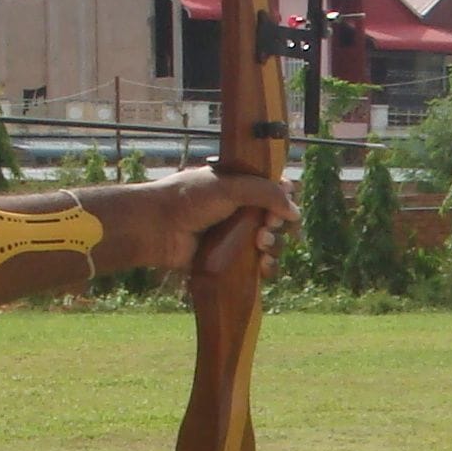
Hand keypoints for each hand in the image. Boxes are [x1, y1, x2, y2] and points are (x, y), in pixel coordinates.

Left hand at [88, 168, 299, 278]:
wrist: (157, 227)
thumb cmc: (188, 200)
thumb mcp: (230, 187)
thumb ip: (266, 193)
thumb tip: (294, 212)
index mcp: (240, 184)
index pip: (275, 189)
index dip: (284, 198)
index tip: (280, 205)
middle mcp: (240, 208)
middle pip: (277, 218)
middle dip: (279, 224)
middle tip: (266, 226)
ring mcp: (235, 234)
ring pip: (272, 242)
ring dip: (275, 245)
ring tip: (260, 244)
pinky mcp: (230, 258)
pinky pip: (259, 265)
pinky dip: (267, 266)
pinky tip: (264, 266)